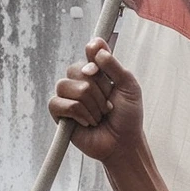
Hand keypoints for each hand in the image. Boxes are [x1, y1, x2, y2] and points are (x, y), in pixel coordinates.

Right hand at [48, 39, 143, 163]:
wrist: (123, 144)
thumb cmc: (127, 118)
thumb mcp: (130, 89)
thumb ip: (115, 66)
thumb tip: (96, 46)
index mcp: (97, 72)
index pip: (90, 51)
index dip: (95, 57)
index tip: (104, 71)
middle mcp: (80, 80)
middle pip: (78, 70)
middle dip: (99, 92)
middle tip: (108, 106)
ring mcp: (68, 95)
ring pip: (70, 87)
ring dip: (92, 106)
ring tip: (99, 116)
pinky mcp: (59, 112)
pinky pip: (60, 103)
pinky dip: (79, 115)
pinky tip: (88, 123)